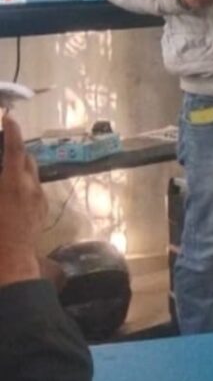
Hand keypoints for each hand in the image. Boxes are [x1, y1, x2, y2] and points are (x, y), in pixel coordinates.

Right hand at [0, 114, 45, 284]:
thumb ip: (1, 179)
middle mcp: (31, 187)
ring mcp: (39, 200)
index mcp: (13, 182)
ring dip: (20, 167)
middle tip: (3, 144)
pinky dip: (24, 183)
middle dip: (16, 149)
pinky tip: (12, 191)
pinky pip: (34, 190)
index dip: (12, 131)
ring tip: (5, 168)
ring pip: (32, 175)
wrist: (11, 262)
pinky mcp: (41, 212)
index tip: (9, 117)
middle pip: (27, 159)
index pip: (15, 148)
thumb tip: (3, 173)